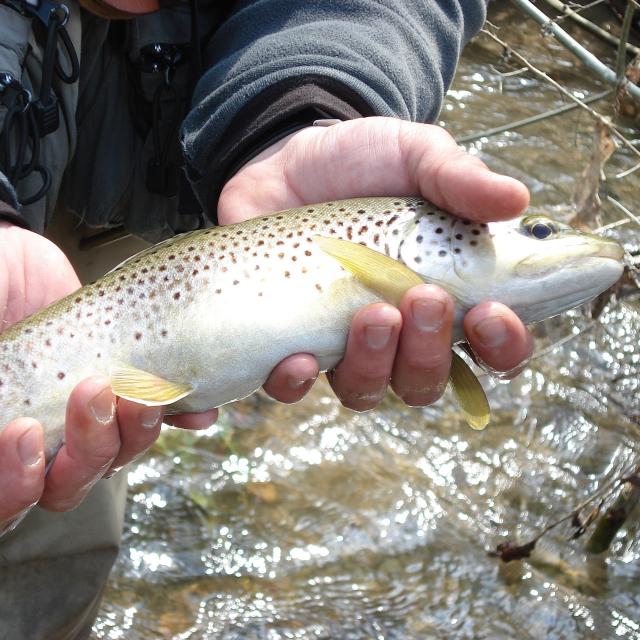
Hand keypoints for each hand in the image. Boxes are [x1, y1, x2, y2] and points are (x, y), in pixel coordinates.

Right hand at [0, 224, 216, 532]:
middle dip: (88, 451)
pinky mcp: (128, 387)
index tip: (25, 431)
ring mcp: (89, 415)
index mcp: (3, 431)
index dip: (15, 482)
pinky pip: (163, 417)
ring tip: (140, 391)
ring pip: (118, 456)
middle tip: (93, 392)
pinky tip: (198, 411)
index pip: (6, 495)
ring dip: (135, 432)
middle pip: (68, 486)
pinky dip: (182, 415)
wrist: (20, 258)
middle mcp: (44, 435)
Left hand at [218, 117, 533, 408]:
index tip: (490, 312)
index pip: (491, 346)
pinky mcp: (289, 342)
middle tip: (424, 296)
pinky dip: (298, 383)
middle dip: (430, 351)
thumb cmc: (361, 162)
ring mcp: (340, 341)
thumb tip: (517, 200)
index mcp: (443, 292)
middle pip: (425, 380)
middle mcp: (397, 331)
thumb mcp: (414, 155)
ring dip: (374, 366)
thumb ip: (458, 176)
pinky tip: (299, 358)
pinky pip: (295, 388)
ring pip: (367, 391)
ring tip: (371, 314)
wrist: (285, 162)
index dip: (502, 346)